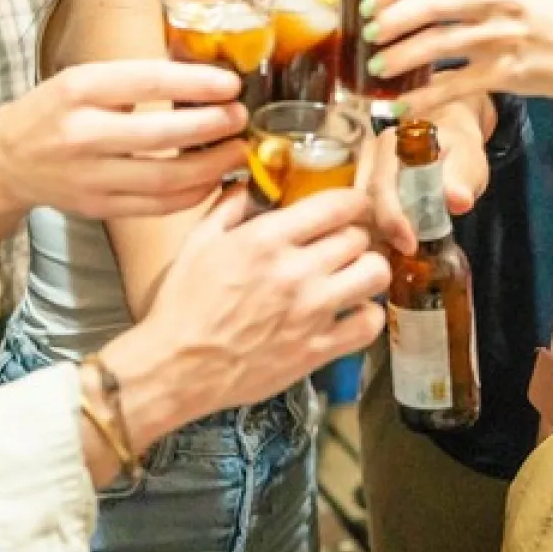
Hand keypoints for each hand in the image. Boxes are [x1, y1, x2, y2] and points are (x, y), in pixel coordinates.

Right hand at [0, 59, 249, 218]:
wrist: (6, 160)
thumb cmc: (55, 111)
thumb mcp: (84, 80)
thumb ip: (134, 81)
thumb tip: (205, 79)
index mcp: (80, 89)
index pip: (147, 82)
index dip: (196, 83)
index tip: (231, 84)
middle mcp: (82, 133)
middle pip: (161, 134)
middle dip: (212, 126)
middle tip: (241, 117)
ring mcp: (89, 176)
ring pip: (165, 178)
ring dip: (211, 165)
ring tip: (237, 150)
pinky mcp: (98, 207)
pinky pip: (157, 206)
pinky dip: (192, 194)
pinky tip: (213, 179)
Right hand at [130, 186, 389, 420]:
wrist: (178, 367)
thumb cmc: (184, 305)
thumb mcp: (198, 242)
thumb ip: (230, 206)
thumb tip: (254, 184)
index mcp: (266, 239)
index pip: (337, 205)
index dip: (353, 201)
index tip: (351, 205)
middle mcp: (295, 272)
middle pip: (359, 237)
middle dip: (354, 235)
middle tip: (343, 242)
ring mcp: (311, 312)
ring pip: (374, 274)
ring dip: (367, 269)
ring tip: (352, 274)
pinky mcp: (318, 349)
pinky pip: (369, 324)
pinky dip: (367, 315)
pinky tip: (351, 311)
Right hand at [362, 92, 491, 254]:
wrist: (447, 133)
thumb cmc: (456, 148)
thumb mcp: (467, 158)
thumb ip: (461, 177)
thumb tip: (457, 199)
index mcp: (391, 145)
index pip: (382, 186)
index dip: (392, 218)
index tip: (409, 245)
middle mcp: (368, 156)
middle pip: (362, 202)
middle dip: (380, 233)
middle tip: (402, 258)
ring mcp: (361, 172)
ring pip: (356, 210)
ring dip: (373, 236)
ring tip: (392, 259)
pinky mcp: (361, 187)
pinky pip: (359, 213)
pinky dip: (372, 233)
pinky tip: (386, 250)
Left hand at [364, 0, 552, 107]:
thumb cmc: (538, 16)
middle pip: (432, 4)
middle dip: (391, 19)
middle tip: (367, 32)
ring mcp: (502, 37)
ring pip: (438, 45)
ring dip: (399, 57)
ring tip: (376, 66)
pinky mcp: (505, 73)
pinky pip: (454, 86)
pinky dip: (422, 98)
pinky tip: (398, 105)